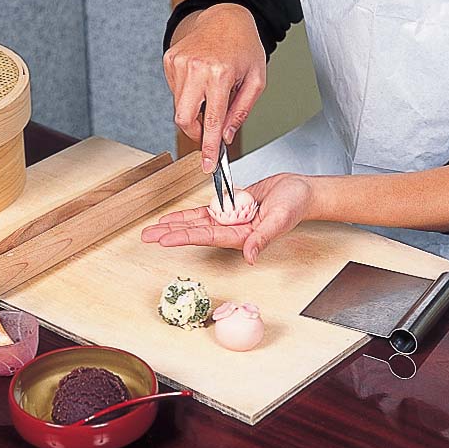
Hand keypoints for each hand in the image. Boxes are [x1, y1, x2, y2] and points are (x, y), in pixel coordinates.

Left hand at [141, 174, 314, 263]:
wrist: (301, 192)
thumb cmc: (295, 205)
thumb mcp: (280, 220)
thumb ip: (263, 239)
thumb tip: (249, 256)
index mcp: (241, 237)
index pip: (206, 237)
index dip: (184, 237)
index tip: (164, 239)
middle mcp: (231, 230)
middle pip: (195, 232)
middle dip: (170, 234)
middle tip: (147, 237)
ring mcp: (230, 219)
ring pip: (196, 223)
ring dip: (175, 224)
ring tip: (154, 228)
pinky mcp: (231, 208)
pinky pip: (206, 211)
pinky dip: (190, 214)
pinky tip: (174, 217)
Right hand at [163, 3, 266, 172]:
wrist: (225, 16)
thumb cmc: (244, 46)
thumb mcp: (256, 80)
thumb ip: (241, 111)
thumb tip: (227, 136)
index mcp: (219, 74)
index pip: (212, 121)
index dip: (209, 147)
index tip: (207, 165)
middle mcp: (196, 68)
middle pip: (183, 118)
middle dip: (195, 131)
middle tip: (207, 131)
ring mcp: (179, 63)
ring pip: (179, 106)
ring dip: (194, 108)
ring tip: (211, 90)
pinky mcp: (170, 60)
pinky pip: (175, 91)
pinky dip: (188, 93)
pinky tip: (201, 79)